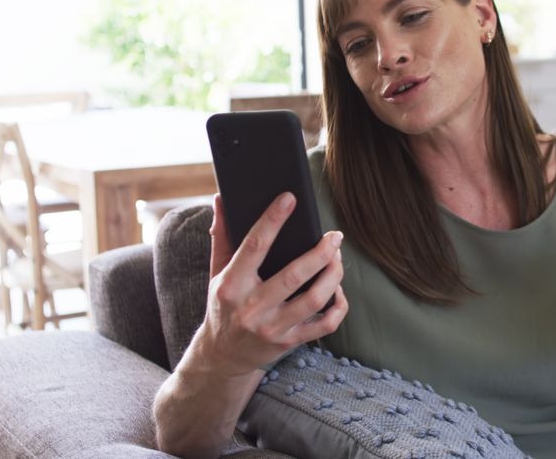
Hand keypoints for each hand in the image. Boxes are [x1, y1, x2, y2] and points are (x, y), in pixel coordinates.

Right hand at [198, 192, 348, 376]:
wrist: (222, 357)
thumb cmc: (223, 307)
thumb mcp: (216, 273)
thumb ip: (222, 237)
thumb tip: (220, 200)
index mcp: (232, 285)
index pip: (254, 246)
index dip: (272, 220)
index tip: (290, 199)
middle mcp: (252, 308)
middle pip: (294, 275)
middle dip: (321, 252)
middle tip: (334, 236)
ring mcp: (272, 328)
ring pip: (315, 298)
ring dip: (334, 274)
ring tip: (337, 258)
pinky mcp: (289, 342)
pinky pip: (325, 324)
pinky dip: (339, 305)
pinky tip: (338, 289)